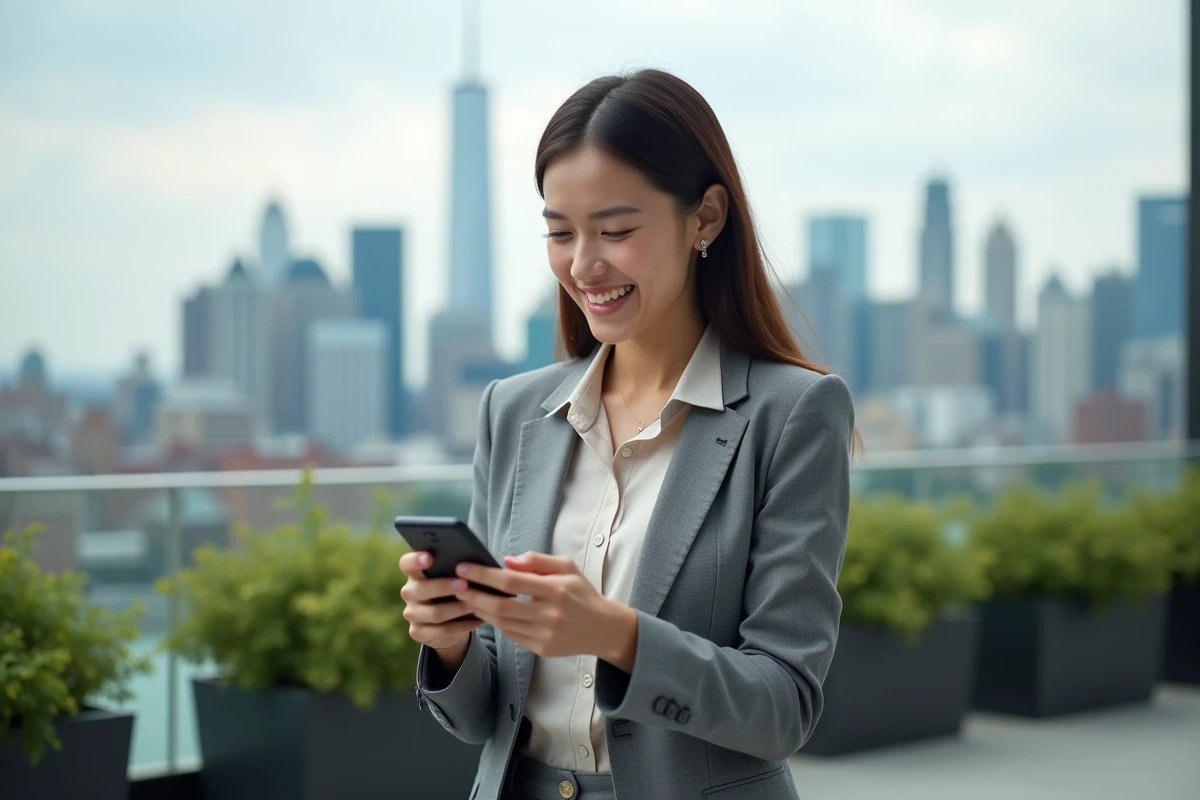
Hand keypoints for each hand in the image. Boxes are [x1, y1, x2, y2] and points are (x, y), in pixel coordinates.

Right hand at [399, 551, 484, 650]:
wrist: (449, 622)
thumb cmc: (454, 591)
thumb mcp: (453, 578)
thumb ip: (456, 570)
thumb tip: (472, 564)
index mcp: (415, 574)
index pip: (407, 564)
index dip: (415, 560)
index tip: (429, 558)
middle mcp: (409, 593)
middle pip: (421, 589)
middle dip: (444, 586)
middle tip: (465, 584)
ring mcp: (411, 614)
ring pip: (434, 613)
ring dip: (457, 608)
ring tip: (475, 604)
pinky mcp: (418, 632)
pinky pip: (441, 631)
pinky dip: (462, 626)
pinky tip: (478, 620)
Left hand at [452, 552, 637, 667]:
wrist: (602, 628)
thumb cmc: (582, 593)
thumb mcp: (567, 567)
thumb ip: (537, 561)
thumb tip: (507, 562)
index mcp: (556, 590)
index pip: (511, 581)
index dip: (484, 575)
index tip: (464, 567)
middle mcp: (550, 614)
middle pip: (501, 606)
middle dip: (474, 595)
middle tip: (456, 585)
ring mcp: (545, 635)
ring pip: (502, 623)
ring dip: (480, 610)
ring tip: (466, 597)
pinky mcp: (541, 649)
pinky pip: (511, 635)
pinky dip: (495, 623)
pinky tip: (485, 612)